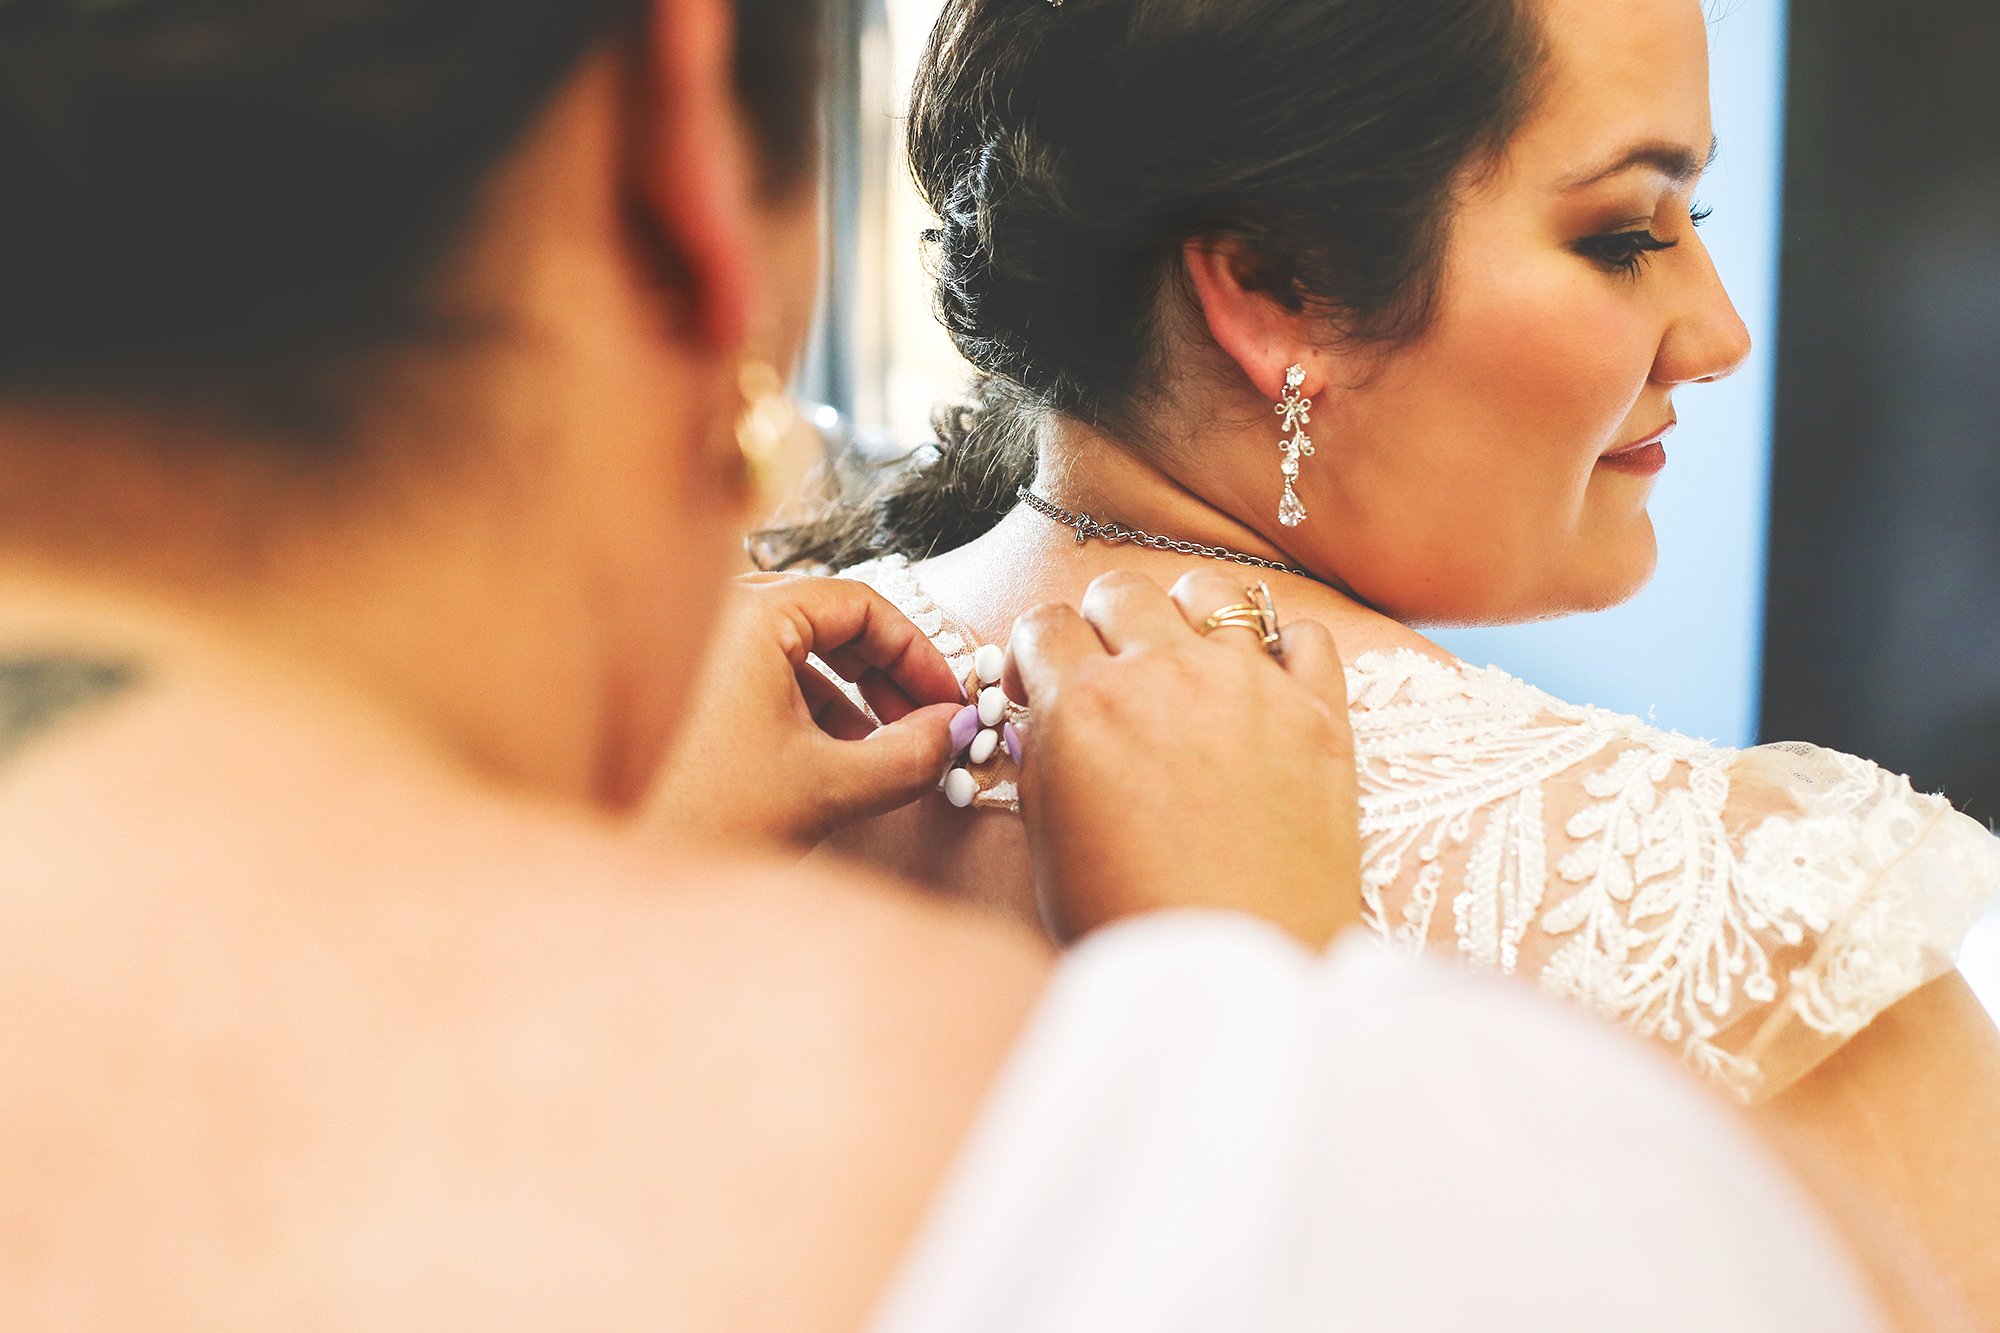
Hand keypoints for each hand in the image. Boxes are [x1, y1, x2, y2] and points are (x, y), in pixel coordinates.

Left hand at [645, 573, 965, 851]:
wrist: (625, 880)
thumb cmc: (704, 819)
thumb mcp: (831, 786)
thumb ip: (912, 754)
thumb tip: (954, 731)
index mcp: (749, 615)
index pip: (862, 604)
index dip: (918, 653)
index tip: (948, 698)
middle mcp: (714, 616)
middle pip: (831, 623)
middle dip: (886, 678)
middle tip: (925, 722)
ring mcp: (694, 649)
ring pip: (798, 653)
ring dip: (850, 698)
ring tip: (880, 752)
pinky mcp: (685, 687)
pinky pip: (764, 677)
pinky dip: (808, 710)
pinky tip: (830, 760)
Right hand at [1006, 570, 1359, 948]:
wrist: (1237, 976)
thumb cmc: (1133, 925)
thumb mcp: (1050, 845)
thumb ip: (1045, 764)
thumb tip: (1045, 722)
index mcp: (1084, 707)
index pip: (1043, 624)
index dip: (1035, 653)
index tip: (1043, 683)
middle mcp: (1165, 676)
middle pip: (1120, 591)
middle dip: (1102, 623)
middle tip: (1110, 672)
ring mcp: (1249, 686)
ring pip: (1210, 591)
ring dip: (1186, 614)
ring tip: (1186, 661)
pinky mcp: (1320, 714)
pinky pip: (1301, 634)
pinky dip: (1280, 648)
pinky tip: (1264, 686)